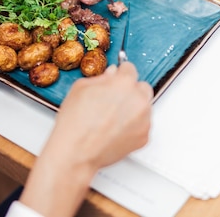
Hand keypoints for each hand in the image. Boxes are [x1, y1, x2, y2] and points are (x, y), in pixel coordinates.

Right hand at [20, 62, 152, 216]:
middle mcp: (138, 100)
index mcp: (123, 83)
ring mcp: (144, 120)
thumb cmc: (76, 122)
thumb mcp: (80, 88)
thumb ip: (101, 77)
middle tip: (113, 99)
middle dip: (130, 91)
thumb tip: (111, 74)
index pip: (130, 68)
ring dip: (133, 108)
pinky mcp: (144, 137)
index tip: (117, 77)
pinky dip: (133, 126)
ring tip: (111, 117)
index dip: (120, 73)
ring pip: (144, 107)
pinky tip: (115, 129)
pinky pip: (142, 125)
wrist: (77, 151)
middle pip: (142, 87)